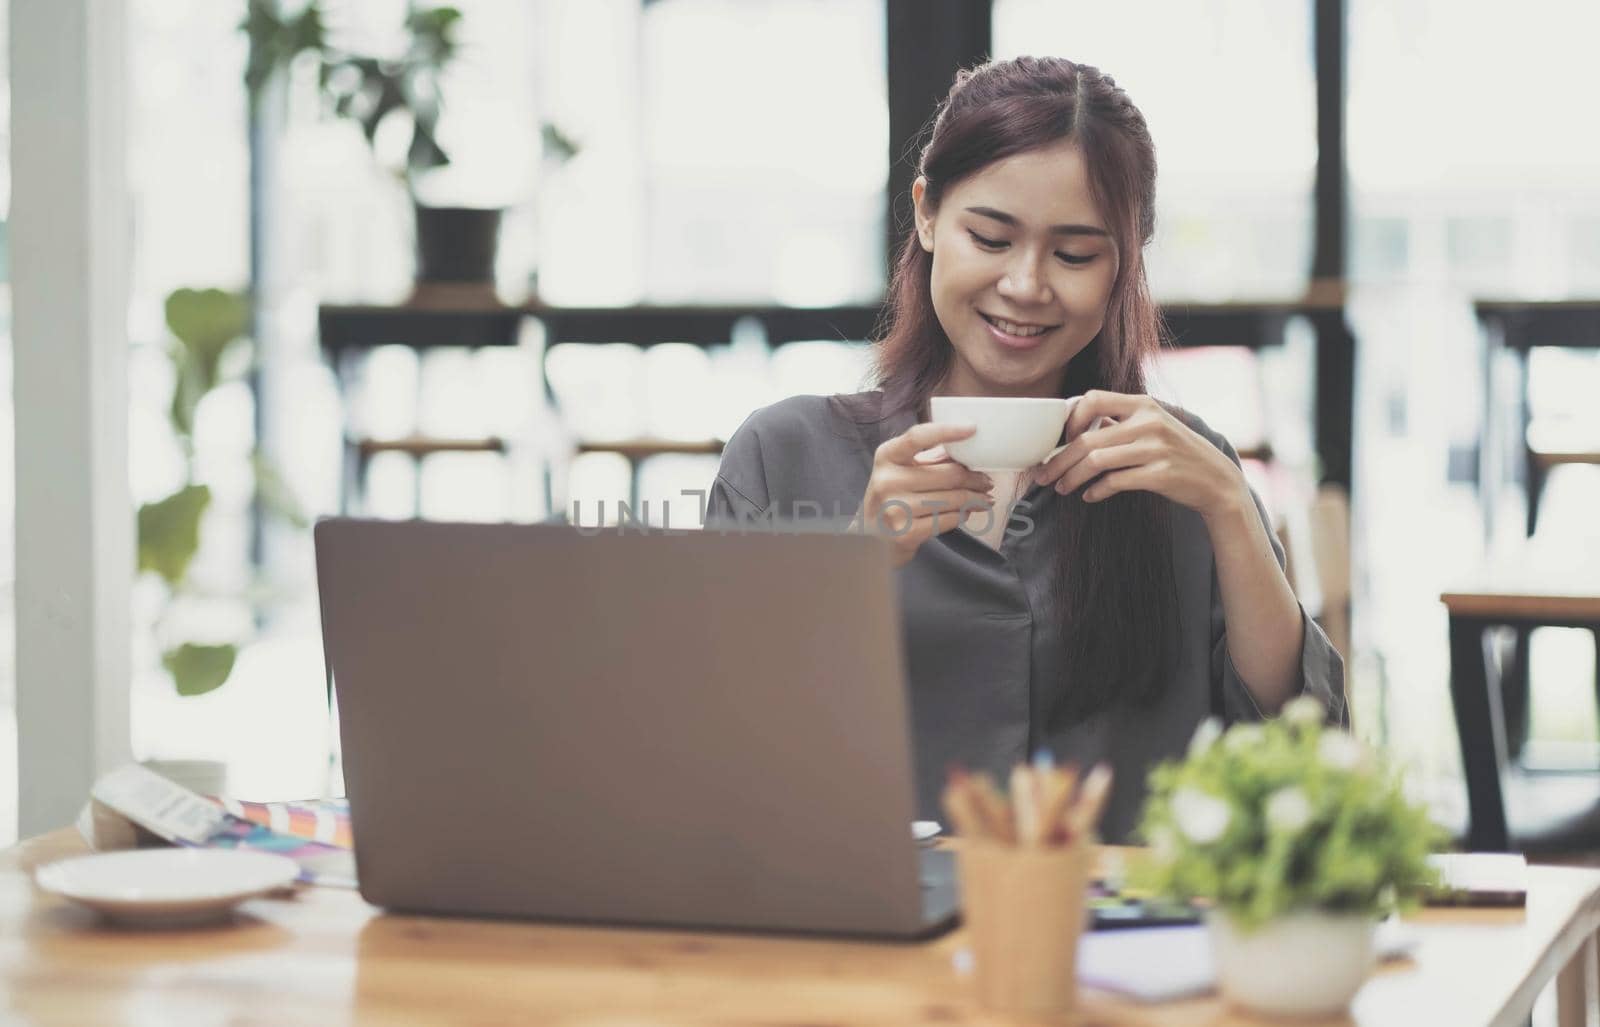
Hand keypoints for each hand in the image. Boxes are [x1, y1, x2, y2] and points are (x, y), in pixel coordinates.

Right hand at [856, 422, 994, 567]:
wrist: (872, 538)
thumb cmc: (893, 497)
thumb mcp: (900, 471)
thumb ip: (928, 459)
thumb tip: (968, 452)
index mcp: (886, 457)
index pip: (918, 437)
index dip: (947, 431)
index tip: (972, 428)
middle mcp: (887, 481)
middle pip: (948, 473)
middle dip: (974, 478)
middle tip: (987, 481)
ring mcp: (895, 509)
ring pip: (953, 499)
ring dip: (975, 498)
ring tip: (984, 498)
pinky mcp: (906, 533)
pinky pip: (948, 520)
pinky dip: (962, 515)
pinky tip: (965, 513)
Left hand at [1030, 390, 1246, 519]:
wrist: (1216, 479)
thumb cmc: (1177, 453)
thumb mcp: (1153, 426)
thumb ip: (1120, 422)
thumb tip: (1076, 429)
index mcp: (1143, 404)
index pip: (1093, 399)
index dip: (1070, 419)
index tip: (1061, 440)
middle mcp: (1148, 422)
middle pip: (1087, 439)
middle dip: (1059, 460)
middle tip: (1044, 476)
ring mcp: (1156, 448)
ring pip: (1096, 461)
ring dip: (1071, 478)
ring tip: (1061, 488)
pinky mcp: (1160, 475)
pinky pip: (1115, 482)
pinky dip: (1096, 490)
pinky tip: (1089, 496)